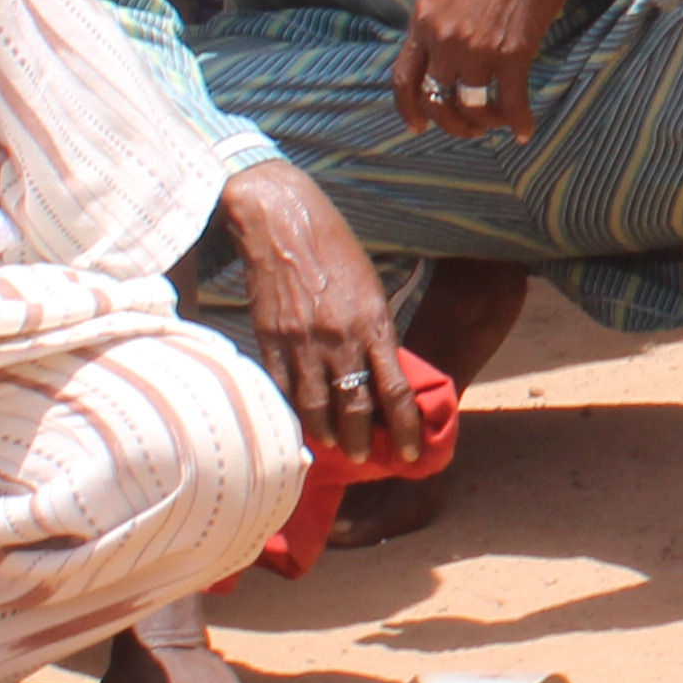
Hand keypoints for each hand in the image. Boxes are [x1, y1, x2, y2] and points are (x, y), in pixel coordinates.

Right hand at [218, 160, 421, 464]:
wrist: (283, 223)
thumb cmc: (334, 252)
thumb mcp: (370, 289)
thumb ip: (376, 331)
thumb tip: (380, 374)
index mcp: (375, 323)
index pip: (396, 390)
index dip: (406, 427)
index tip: (411, 453)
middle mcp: (342, 338)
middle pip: (355, 406)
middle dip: (362, 440)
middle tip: (364, 458)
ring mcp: (304, 342)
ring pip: (316, 406)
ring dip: (326, 434)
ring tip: (333, 448)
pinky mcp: (271, 340)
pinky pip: (282, 389)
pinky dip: (290, 412)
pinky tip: (296, 424)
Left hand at [392, 0, 609, 141]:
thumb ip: (441, 20)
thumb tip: (445, 51)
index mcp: (424, 20)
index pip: (404, 78)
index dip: (410, 108)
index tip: (418, 126)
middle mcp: (444, 40)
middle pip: (437, 99)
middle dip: (452, 123)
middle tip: (469, 130)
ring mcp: (477, 50)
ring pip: (472, 106)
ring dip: (485, 122)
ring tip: (497, 123)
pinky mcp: (512, 55)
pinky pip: (511, 102)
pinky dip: (518, 122)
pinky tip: (524, 131)